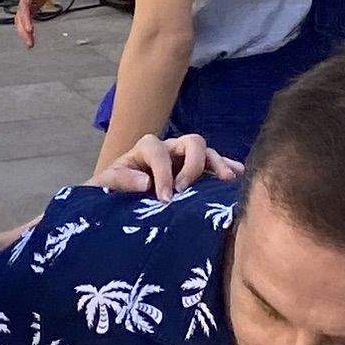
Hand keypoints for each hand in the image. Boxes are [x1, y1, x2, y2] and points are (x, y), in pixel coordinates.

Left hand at [94, 131, 236, 198]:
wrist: (115, 202)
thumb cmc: (110, 192)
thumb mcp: (105, 186)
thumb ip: (119, 180)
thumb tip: (145, 181)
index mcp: (144, 150)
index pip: (157, 150)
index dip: (163, 172)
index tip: (166, 198)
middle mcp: (169, 150)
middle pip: (188, 142)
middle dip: (192, 164)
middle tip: (188, 189)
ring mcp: (185, 159)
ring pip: (205, 151)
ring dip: (217, 163)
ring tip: (227, 179)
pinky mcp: (197, 173)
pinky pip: (216, 165)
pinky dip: (228, 166)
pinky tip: (239, 175)